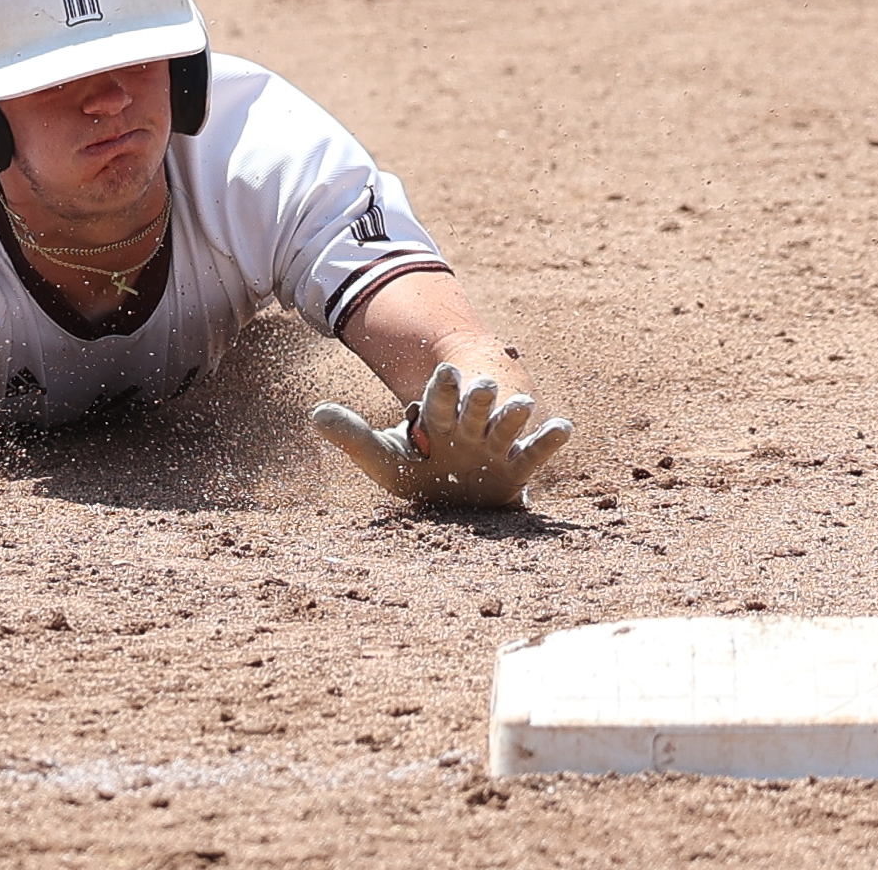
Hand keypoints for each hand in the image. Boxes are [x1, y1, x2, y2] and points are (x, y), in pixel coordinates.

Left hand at [310, 363, 571, 506]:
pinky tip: (563, 427)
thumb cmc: (419, 475)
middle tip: (483, 388)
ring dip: (514, 413)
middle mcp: (468, 428)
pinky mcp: (517, 470)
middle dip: (477, 398)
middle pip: (474, 408)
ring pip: (506, 424)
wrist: (452, 504)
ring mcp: (495, 446)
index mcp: (436, 420)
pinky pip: (536, 453)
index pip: (438, 399)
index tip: (445, 373)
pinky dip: (549, 440)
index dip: (442, 388)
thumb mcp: (383, 459)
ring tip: (520, 404)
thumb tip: (315, 414)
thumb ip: (352, 437)